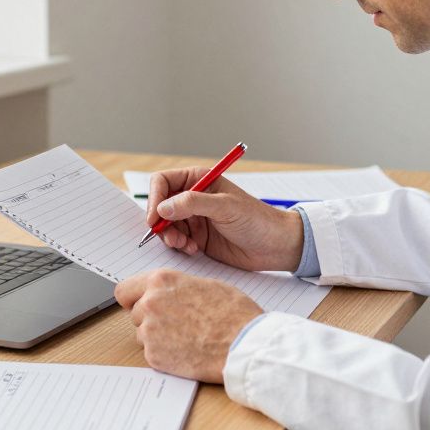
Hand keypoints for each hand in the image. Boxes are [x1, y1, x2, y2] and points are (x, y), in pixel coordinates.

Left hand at [114, 270, 262, 382]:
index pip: (125, 290)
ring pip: (142, 334)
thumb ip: (176, 288)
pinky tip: (187, 350)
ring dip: (157, 337)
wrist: (243, 344)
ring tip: (186, 337)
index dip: (133, 298)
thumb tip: (167, 294)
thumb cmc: (233, 313)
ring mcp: (149, 332)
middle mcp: (149, 304)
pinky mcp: (154, 356)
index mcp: (161, 281)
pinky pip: (152, 353)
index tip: (138, 304)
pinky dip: (165, 354)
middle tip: (175, 324)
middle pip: (135, 314)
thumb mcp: (204, 285)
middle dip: (150, 318)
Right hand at [146, 167, 303, 271]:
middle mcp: (193, 197)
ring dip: (170, 237)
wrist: (274, 246)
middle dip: (161, 223)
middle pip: (160, 206)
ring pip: (165, 225)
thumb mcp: (225, 207)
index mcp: (199, 180)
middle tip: (171, 238)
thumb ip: (193, 203)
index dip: (155, 199)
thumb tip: (163, 207)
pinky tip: (194, 250)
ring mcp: (195, 218)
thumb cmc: (257, 220)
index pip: (163, 182)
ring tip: (185, 245)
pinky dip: (179, 246)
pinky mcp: (198, 238)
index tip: (155, 218)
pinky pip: (176, 241)